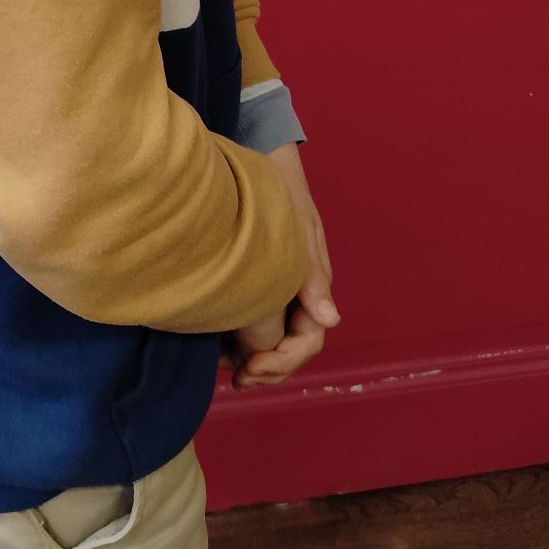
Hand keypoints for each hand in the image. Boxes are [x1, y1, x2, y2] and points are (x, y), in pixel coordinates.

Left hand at [227, 142, 338, 391]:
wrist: (260, 170)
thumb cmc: (284, 198)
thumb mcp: (301, 232)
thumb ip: (313, 277)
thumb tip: (331, 319)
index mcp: (313, 290)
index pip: (308, 341)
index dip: (283, 360)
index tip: (251, 366)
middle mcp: (295, 299)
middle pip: (289, 351)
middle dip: (266, 370)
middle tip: (237, 378)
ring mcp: (275, 296)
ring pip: (270, 345)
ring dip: (252, 363)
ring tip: (226, 370)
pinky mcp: (253, 290)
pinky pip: (251, 329)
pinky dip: (238, 346)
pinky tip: (217, 349)